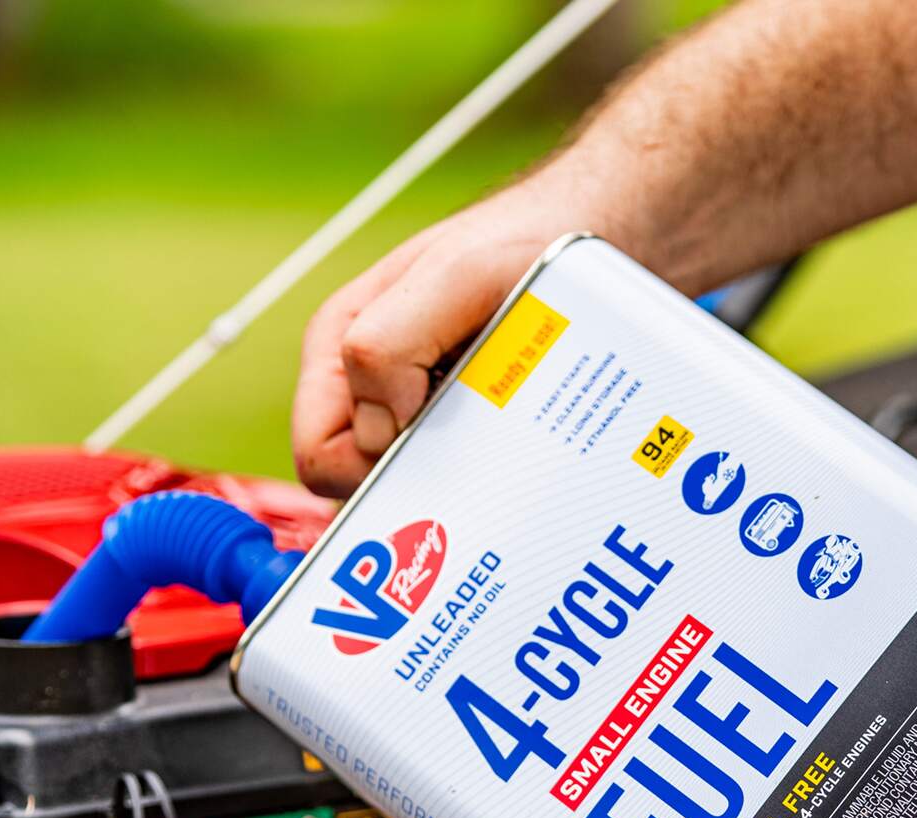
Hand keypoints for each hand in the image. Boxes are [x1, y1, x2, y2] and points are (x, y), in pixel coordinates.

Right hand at [292, 166, 628, 497]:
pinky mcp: (468, 421)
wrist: (596, 236)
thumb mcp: (456, 276)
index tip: (431, 447)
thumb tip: (378, 429)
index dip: (367, 471)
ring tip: (505, 436)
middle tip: (478, 453)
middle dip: (417, 481)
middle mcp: (373, 384)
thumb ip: (390, 342)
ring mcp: (422, 406)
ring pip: (418, 483)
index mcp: (341, 347)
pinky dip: (491, 470)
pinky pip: (464, 474)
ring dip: (460, 479)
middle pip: (366, 482)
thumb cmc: (523, 240)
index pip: (320, 456)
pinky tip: (523, 440)